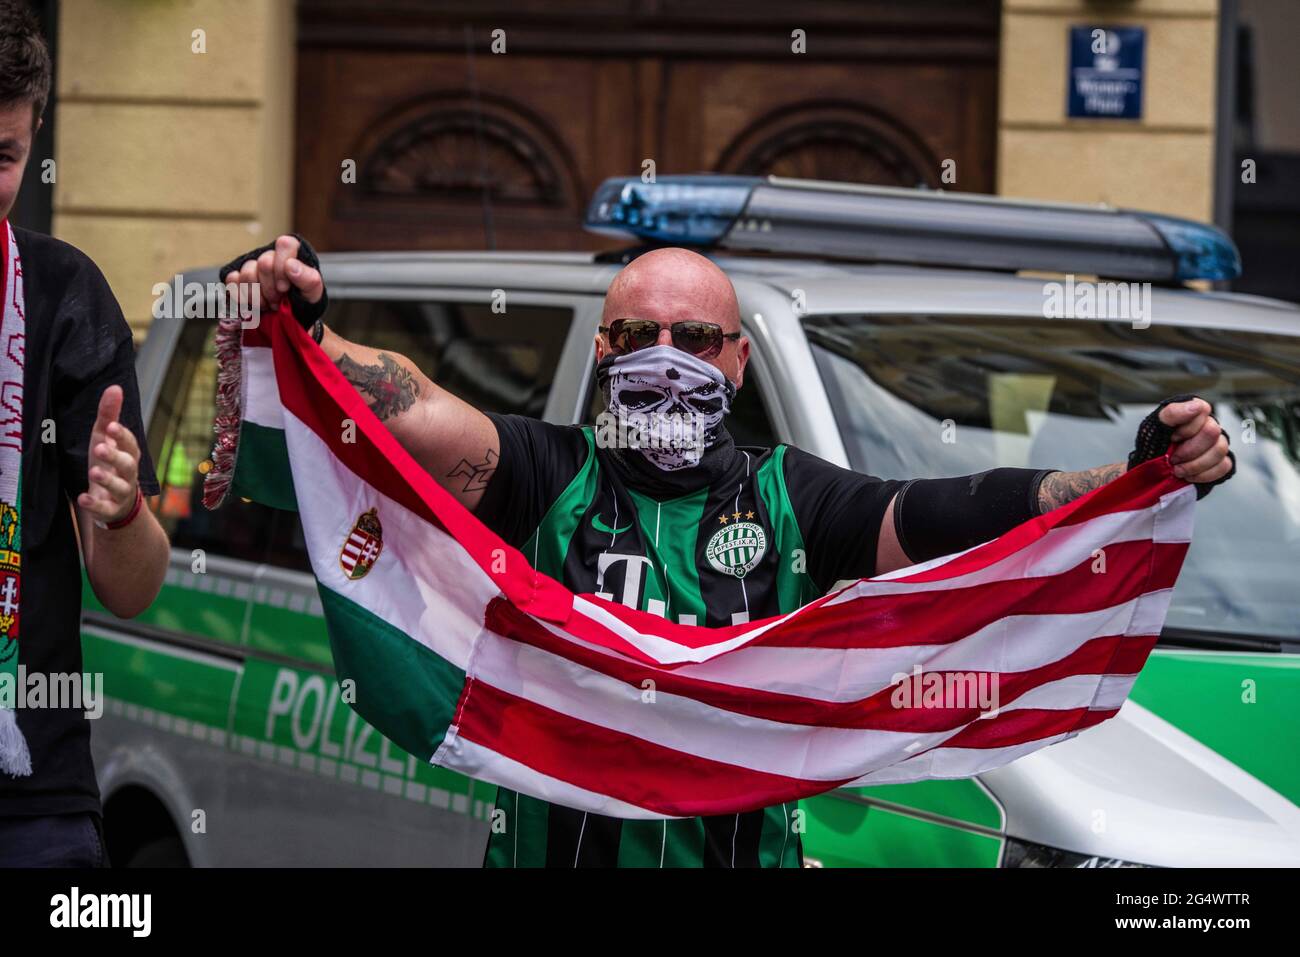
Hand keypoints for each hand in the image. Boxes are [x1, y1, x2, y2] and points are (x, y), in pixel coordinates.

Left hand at [77, 385, 141, 525]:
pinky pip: (106, 509)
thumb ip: (109, 415)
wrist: (117, 502)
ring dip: (108, 479)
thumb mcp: (105, 438)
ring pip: (120, 487)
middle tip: (99, 448)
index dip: (122, 436)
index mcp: (129, 454)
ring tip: (93, 472)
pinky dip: (96, 505)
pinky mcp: (111, 509)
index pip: (130, 443)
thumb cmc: (110, 463)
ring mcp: (121, 493)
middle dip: (115, 456)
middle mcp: (129, 473)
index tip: (111, 427)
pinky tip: (83, 497)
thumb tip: (115, 387)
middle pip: (128, 465)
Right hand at [221, 233, 325, 328]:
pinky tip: (252, 305)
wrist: (289, 318)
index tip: (285, 288)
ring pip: (247, 274)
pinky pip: (232, 280)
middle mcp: (271, 256)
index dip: (282, 267)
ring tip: (268, 305)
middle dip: (271, 289)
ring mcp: (253, 266)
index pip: (284, 244)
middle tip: (278, 301)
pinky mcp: (238, 277)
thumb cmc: (303, 301)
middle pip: (264, 263)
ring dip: (257, 296)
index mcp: (292, 254)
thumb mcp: (313, 293)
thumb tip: (291, 265)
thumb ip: (308, 278)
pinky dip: (241, 296)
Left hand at [1161, 397, 1232, 484]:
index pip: (1202, 411)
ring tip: (1178, 470)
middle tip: (1173, 458)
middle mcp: (1208, 424)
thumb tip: (1196, 406)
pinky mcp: (1222, 461)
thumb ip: (1172, 413)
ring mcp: (1217, 443)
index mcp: (1192, 412)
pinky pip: (1224, 466)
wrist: (1151, 470)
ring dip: (1194, 465)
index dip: (1185, 429)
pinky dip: (1203, 475)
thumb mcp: (1153, 427)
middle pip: (1212, 432)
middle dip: (1189, 450)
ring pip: (1219, 450)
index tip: (1172, 438)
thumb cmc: (1153, 445)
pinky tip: (1189, 476)